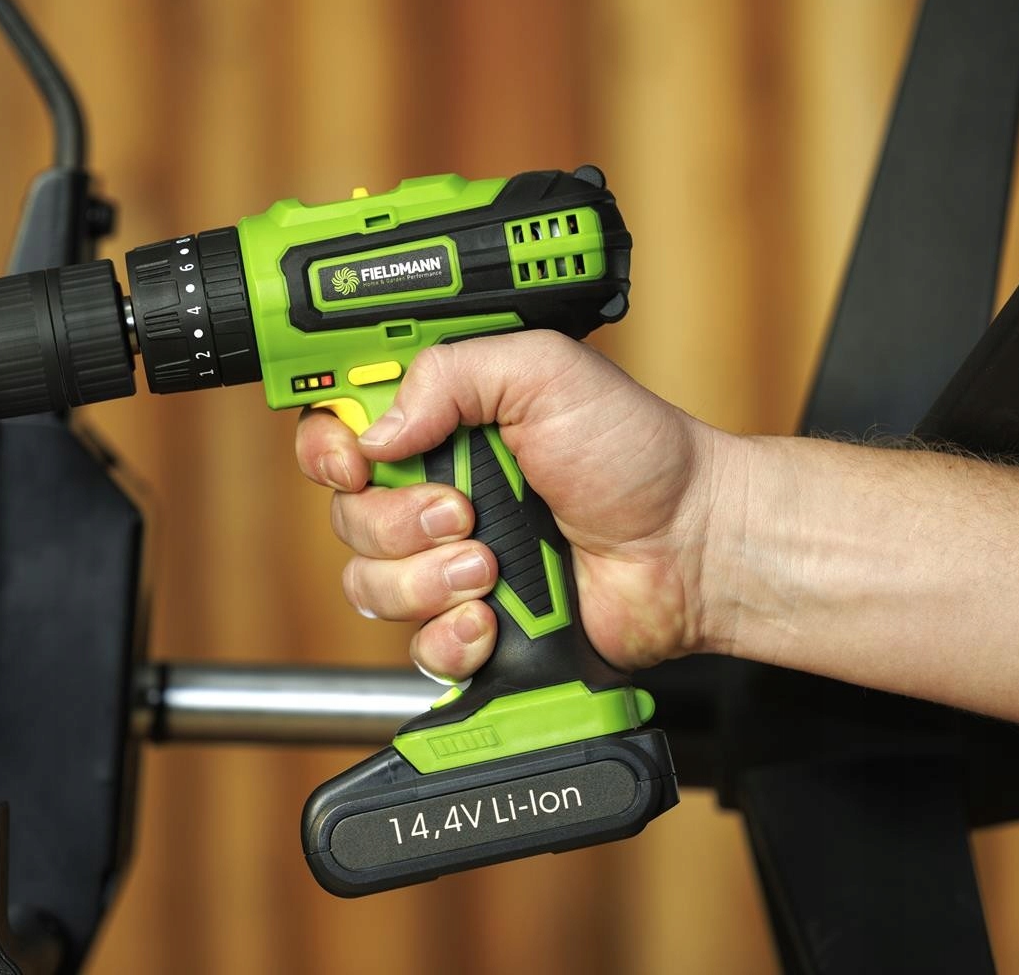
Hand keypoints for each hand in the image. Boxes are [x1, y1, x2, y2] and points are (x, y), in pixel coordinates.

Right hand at [294, 330, 738, 682]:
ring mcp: (449, 563)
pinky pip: (416, 647)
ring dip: (426, 579)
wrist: (690, 545)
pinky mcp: (472, 624)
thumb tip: (376, 430)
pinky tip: (492, 619)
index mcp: (441, 424)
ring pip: (371, 586)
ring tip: (490, 567)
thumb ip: (450, 374)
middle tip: (463, 511)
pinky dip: (450, 637)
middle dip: (396, 521)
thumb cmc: (635, 452)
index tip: (352, 462)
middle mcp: (434, 492)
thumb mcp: (543, 371)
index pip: (341, 434)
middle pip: (347, 516)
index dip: (328, 450)